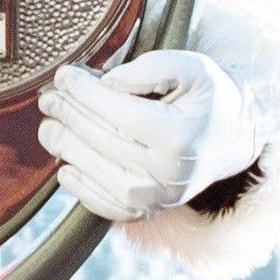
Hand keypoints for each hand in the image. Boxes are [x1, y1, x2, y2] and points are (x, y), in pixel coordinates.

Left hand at [37, 50, 256, 222]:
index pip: (116, 110)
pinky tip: (65, 168)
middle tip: (48, 98)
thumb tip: (106, 81)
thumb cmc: (209, 100)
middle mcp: (167, 173)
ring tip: (49, 127)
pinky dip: (81, 188)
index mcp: (178, 136)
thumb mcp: (194, 69)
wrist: (232, 141)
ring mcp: (157, 198)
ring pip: (97, 173)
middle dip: (68, 115)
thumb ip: (152, 67)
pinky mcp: (149, 212)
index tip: (63, 75)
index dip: (82, 90)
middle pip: (101, 140)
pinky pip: (105, 205)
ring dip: (65, 148)